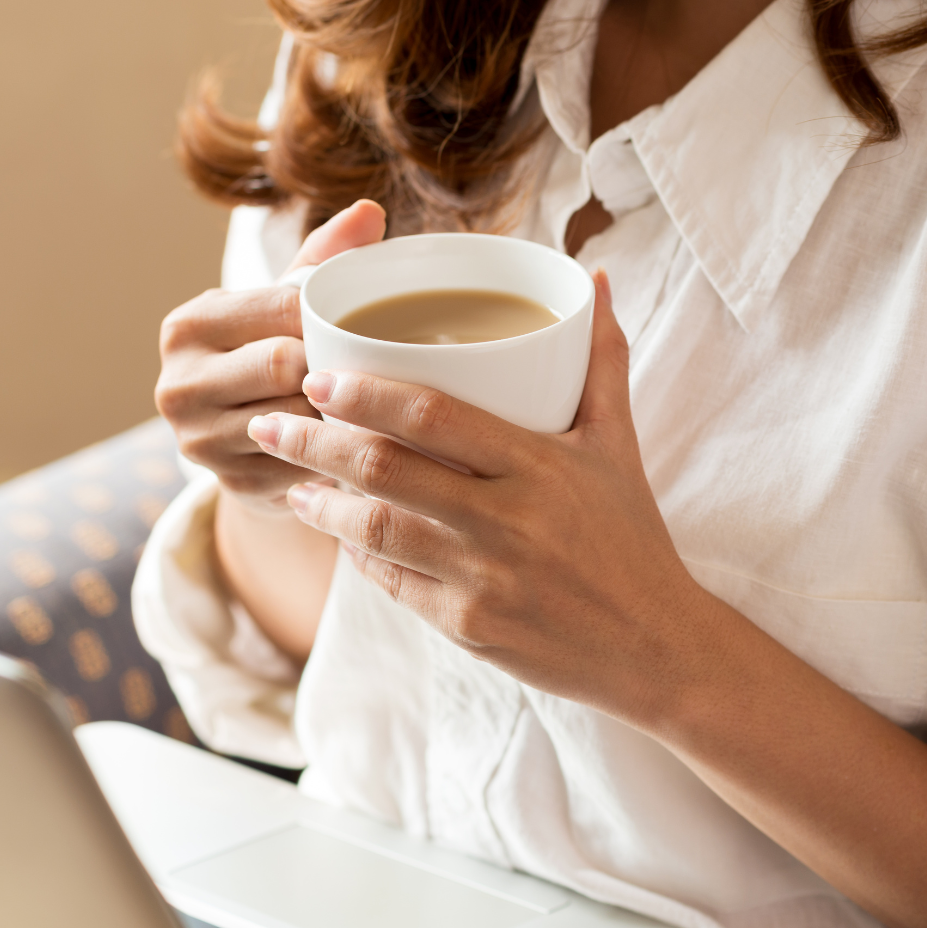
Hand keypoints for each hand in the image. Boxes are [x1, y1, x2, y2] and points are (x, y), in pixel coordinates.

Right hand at [155, 200, 386, 512]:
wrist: (243, 444)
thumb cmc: (270, 354)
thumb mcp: (282, 304)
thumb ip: (322, 257)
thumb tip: (369, 211)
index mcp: (188, 326)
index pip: (276, 308)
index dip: (329, 314)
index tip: (367, 318)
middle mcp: (178, 384)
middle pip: (282, 365)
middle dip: (331, 365)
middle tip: (375, 363)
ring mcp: (199, 442)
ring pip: (297, 419)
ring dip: (338, 412)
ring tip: (370, 401)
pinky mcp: (232, 486)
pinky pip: (304, 464)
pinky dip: (335, 453)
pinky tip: (356, 442)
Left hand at [245, 269, 715, 722]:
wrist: (656, 647)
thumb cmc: (631, 538)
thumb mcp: (619, 444)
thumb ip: (602, 361)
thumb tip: (592, 280)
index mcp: (538, 465)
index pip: (432, 415)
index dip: (365, 393)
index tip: (318, 377)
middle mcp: (506, 521)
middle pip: (383, 470)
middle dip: (314, 443)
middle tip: (270, 421)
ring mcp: (482, 578)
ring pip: (373, 531)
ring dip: (319, 504)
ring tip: (290, 480)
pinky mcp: (466, 628)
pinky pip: (391, 583)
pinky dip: (356, 555)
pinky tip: (338, 535)